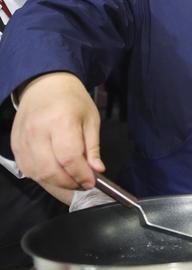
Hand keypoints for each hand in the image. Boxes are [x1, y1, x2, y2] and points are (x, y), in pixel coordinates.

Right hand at [11, 72, 104, 190]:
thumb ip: (93, 147)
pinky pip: (27, 170)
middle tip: (83, 183)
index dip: (81, 175)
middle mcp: (37, 132)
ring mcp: (23, 139)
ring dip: (56, 184)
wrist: (46, 85)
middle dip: (69, 183)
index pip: (69, 158)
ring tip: (72, 180)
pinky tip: (56, 175)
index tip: (92, 181)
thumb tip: (97, 170)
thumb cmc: (72, 100)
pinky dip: (43, 178)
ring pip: (37, 174)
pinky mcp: (15, 145)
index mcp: (60, 121)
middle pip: (50, 170)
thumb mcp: (91, 119)